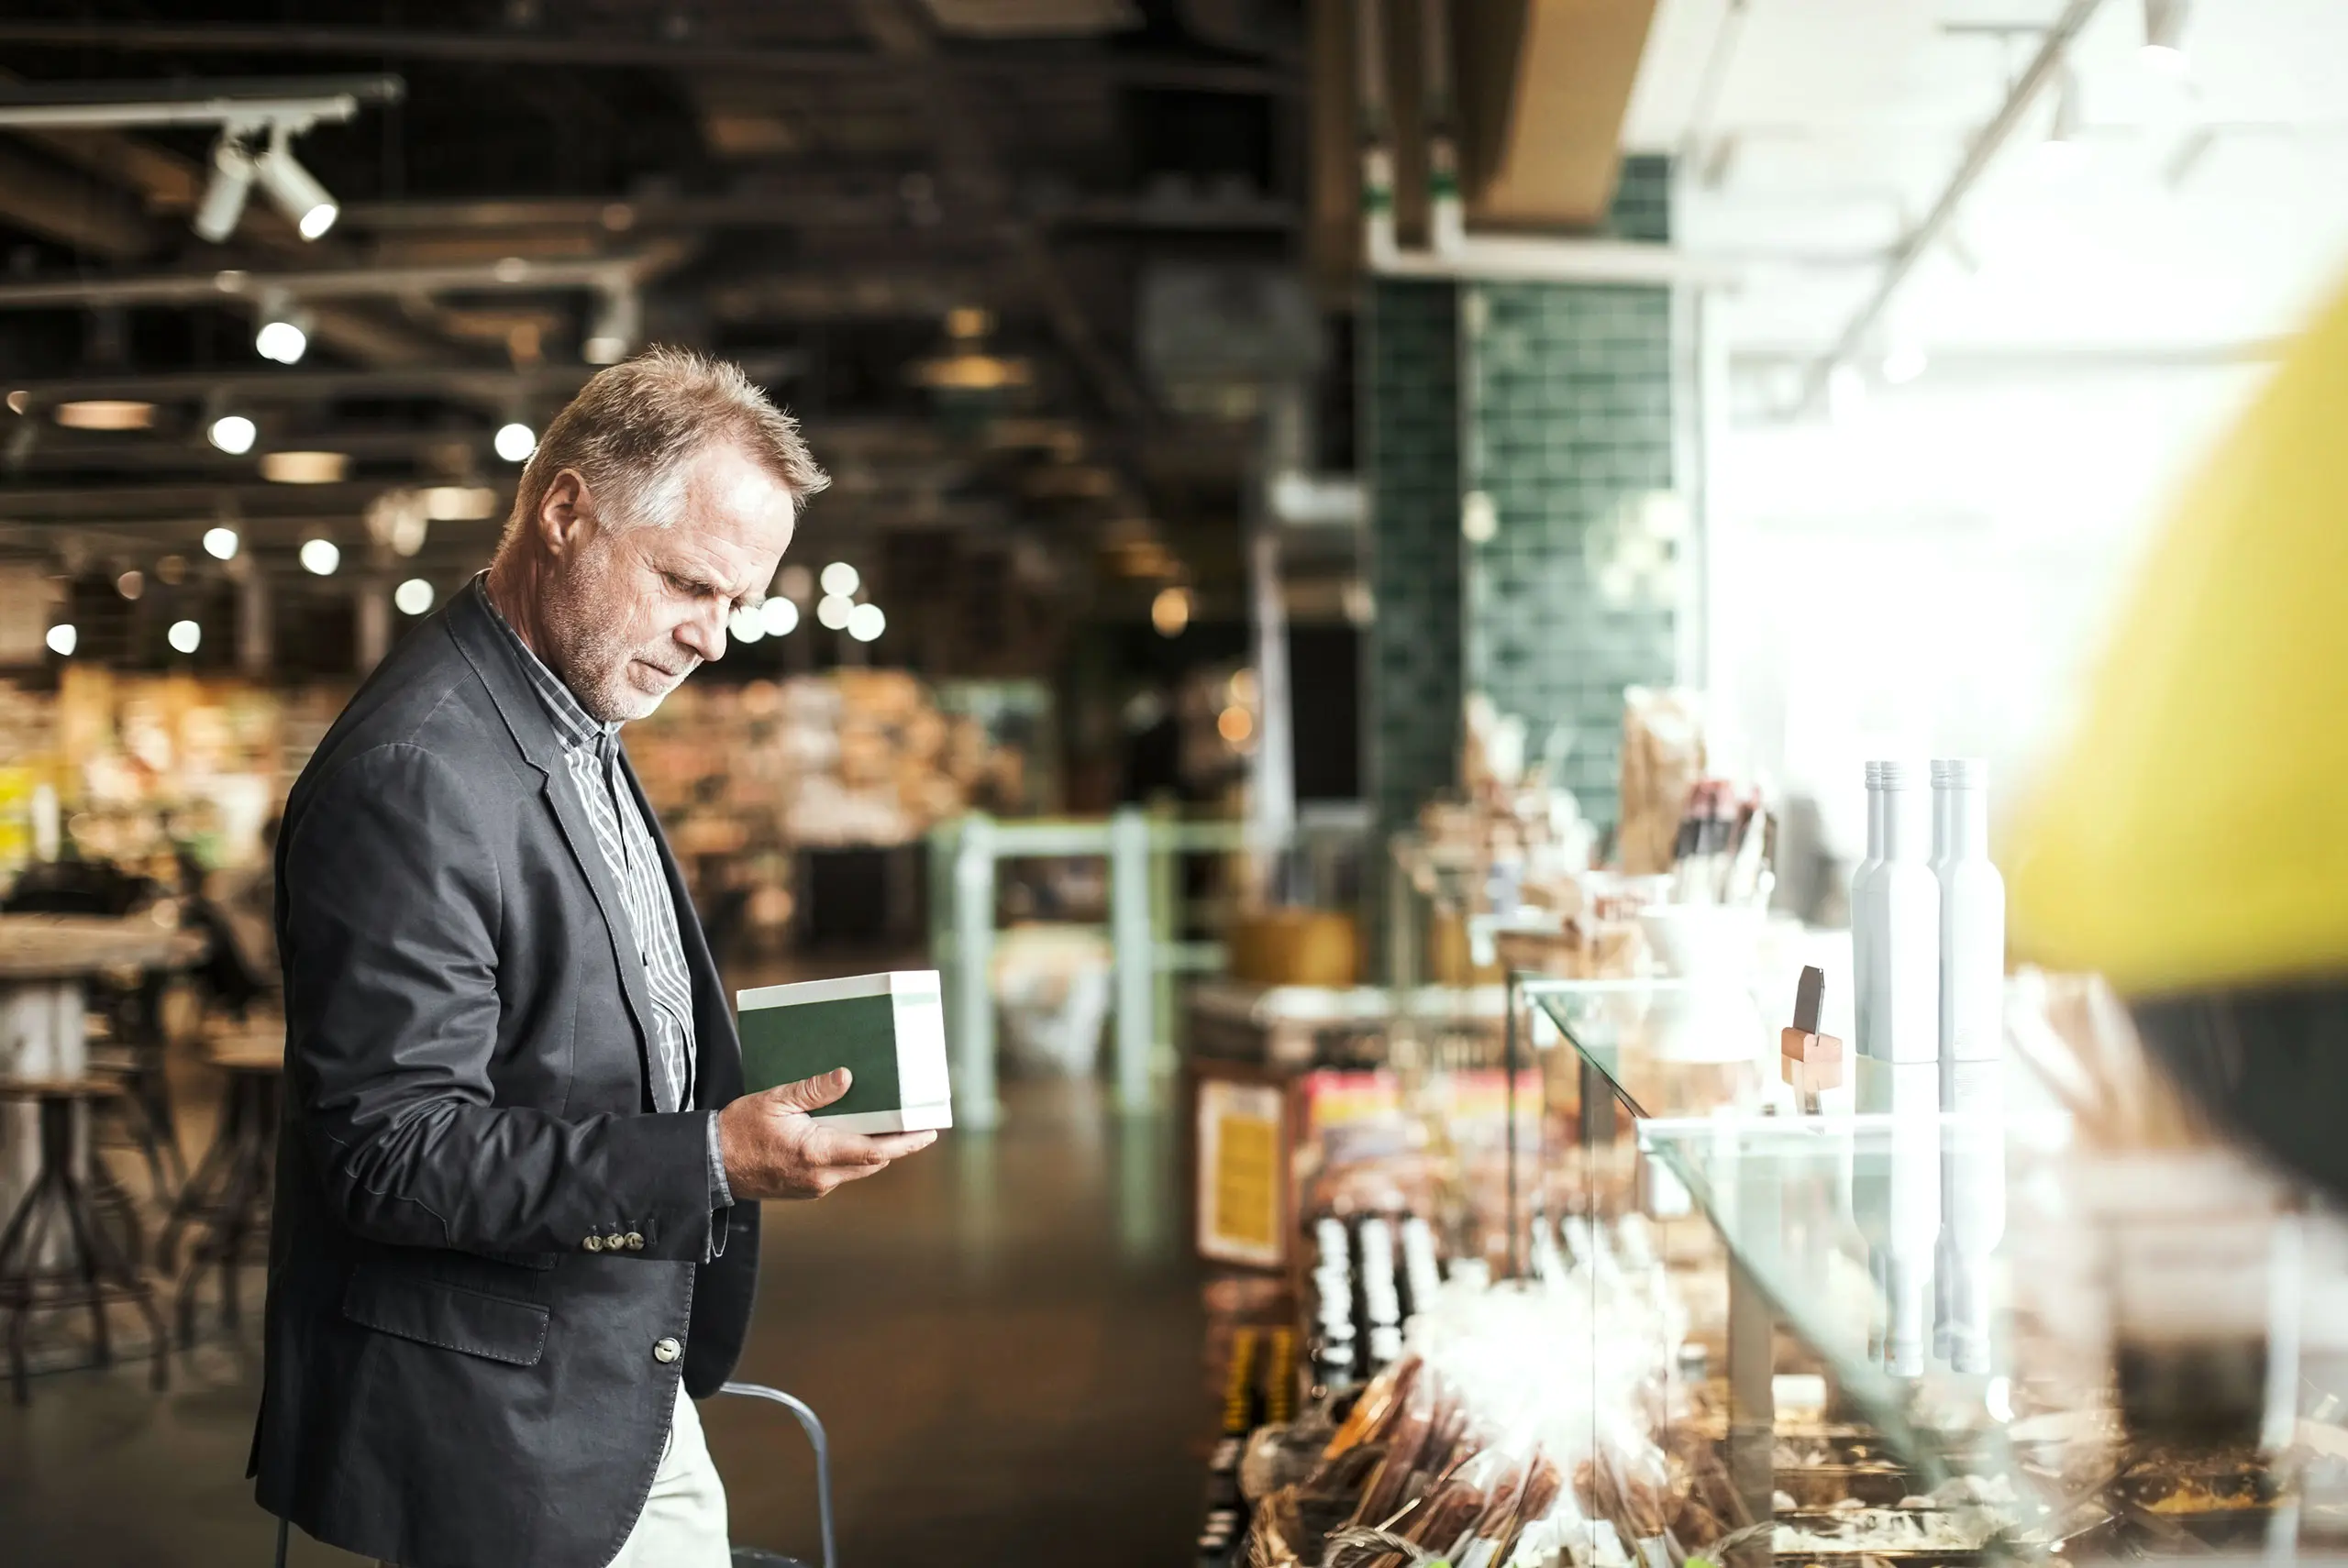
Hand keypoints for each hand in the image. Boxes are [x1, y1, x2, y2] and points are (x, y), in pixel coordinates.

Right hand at [717, 1069, 938, 1201]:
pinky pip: (840, 1172)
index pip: (875, 1152)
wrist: (711, 1164)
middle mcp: (821, 1177)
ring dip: (876, 1150)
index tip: (929, 1132)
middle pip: (873, 1163)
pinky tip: (855, 1134)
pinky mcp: (807, 1189)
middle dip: (898, 1145)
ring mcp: (814, 1187)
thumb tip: (846, 1077)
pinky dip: (854, 1155)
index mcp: (816, 1154)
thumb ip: (814, 1090)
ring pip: (858, 1169)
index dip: (906, 1143)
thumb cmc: (740, 1130)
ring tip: (893, 1126)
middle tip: (920, 1124)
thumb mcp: (776, 1100)